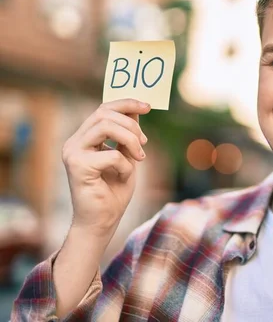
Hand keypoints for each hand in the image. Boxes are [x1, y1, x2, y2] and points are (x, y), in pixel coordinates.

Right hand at [61, 99, 150, 237]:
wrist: (103, 221)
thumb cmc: (114, 191)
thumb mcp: (126, 156)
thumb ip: (127, 135)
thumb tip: (136, 110)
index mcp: (84, 138)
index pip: (103, 109)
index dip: (126, 104)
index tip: (147, 106)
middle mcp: (74, 142)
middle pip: (104, 113)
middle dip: (131, 124)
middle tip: (144, 142)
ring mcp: (73, 153)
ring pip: (106, 126)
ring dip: (130, 140)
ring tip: (139, 156)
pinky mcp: (78, 167)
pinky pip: (112, 155)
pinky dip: (126, 165)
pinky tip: (125, 177)